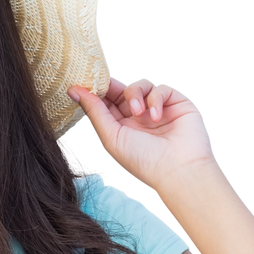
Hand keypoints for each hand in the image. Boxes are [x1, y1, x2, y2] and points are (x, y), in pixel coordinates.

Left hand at [67, 76, 219, 194]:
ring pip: (140, 84)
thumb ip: (94, 111)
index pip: (104, 102)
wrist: (179, 171)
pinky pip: (161, 87)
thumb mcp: (110, 137)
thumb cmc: (143, 161)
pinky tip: (156, 116)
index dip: (95, 91)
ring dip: (134, 94)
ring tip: (138, 113)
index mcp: (119, 126)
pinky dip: (156, 98)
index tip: (83, 83)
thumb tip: (73, 89)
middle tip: (106, 87)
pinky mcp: (177, 102)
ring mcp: (157, 108)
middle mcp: (138, 116)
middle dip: (112, 87)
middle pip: (120, 89)